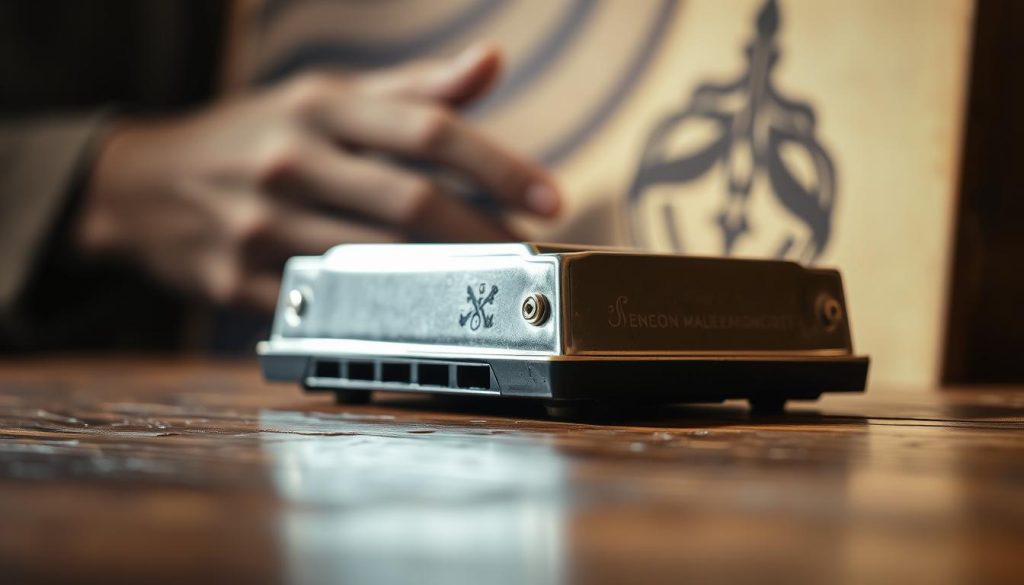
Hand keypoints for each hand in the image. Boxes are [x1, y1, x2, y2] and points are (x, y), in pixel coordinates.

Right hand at [76, 44, 561, 310]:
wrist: (140, 184)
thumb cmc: (254, 133)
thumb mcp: (323, 95)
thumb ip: (410, 89)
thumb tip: (491, 63)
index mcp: (317, 106)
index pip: (426, 130)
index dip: (498, 165)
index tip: (552, 198)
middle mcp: (290, 161)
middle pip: (409, 203)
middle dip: (483, 234)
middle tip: (530, 256)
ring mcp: (260, 226)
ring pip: (376, 262)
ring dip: (444, 278)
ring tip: (489, 283)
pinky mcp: (239, 283)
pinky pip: (327, 305)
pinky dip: (380, 313)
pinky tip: (417, 316)